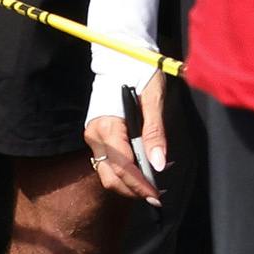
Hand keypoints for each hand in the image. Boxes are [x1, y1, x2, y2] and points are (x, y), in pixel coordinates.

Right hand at [89, 69, 170, 203]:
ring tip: (154, 185)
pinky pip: (110, 162)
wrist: (120, 57)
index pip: (122, 166)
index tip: (156, 197)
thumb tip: (159, 164)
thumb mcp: (153, 99)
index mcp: (106, 126)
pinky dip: (126, 172)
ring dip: (129, 183)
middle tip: (156, 197)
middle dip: (132, 190)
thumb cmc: (140, 72)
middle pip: (110, 176)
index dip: (139, 184)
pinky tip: (145, 170)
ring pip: (108, 172)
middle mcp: (94, 135)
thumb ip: (155, 132)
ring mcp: (93, 137)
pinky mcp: (98, 137)